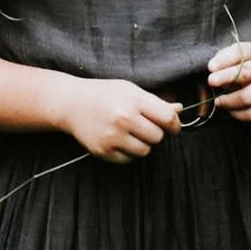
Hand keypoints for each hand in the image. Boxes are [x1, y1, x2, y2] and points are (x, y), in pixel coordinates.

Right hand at [58, 78, 183, 163]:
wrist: (71, 103)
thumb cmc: (104, 93)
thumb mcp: (130, 89)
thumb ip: (155, 101)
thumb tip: (179, 109)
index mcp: (133, 101)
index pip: (168, 118)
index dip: (175, 125)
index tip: (173, 128)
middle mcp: (123, 119)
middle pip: (158, 137)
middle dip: (156, 134)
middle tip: (145, 127)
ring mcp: (112, 136)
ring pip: (145, 151)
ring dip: (142, 144)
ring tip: (130, 133)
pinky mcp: (103, 151)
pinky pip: (128, 160)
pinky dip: (128, 153)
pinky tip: (119, 140)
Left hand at [206, 42, 250, 122]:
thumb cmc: (243, 69)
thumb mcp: (233, 58)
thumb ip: (222, 60)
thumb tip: (213, 68)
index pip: (240, 53)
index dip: (224, 60)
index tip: (211, 67)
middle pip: (245, 73)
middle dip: (225, 78)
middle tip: (211, 82)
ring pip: (246, 97)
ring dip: (228, 101)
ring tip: (218, 101)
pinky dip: (237, 114)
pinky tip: (230, 110)